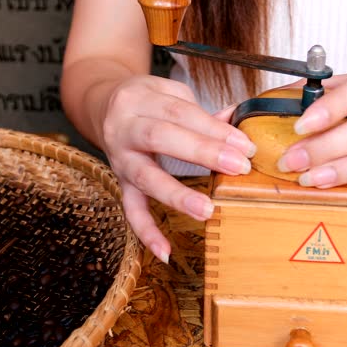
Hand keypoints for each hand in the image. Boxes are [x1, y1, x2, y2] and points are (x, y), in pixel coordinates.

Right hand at [98, 75, 255, 262]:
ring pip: (145, 176)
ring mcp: (120, 158)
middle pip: (162, 137)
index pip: (181, 113)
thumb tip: (238, 120)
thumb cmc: (145, 101)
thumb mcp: (170, 94)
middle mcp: (125, 128)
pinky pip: (130, 209)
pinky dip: (146, 232)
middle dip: (202, 152)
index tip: (244, 145)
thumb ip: (202, 112)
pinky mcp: (120, 182)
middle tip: (237, 166)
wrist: (102, 105)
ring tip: (206, 210)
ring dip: (177, 195)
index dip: (214, 129)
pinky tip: (165, 251)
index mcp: (141, 99)